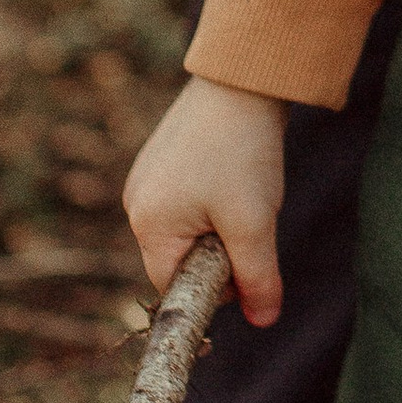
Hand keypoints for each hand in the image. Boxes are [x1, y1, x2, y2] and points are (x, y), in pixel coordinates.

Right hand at [125, 77, 286, 326]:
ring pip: (188, 231)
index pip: (174, 287)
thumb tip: (265, 320)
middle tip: (251, 220)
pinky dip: (216, 201)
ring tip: (243, 189)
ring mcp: (146, 180)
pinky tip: (234, 171)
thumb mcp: (255, 224)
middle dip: (219, 252)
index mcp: (148, 225)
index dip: (215, 288)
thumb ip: (257, 278)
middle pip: (179, 260)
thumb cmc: (243, 154)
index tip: (248, 266)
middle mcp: (136, 204)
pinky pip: (188, 203)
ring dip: (221, 226)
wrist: (241, 81)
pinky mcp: (162, 161)